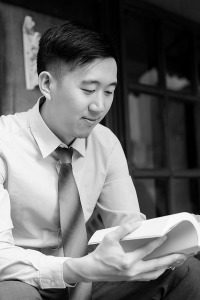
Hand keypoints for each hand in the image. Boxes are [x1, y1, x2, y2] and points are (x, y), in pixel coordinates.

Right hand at [63, 220, 186, 282]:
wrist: (93, 270)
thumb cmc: (100, 254)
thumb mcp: (110, 238)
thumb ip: (124, 229)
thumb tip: (137, 223)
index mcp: (127, 261)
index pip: (146, 251)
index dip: (157, 243)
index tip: (166, 236)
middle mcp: (132, 271)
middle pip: (156, 266)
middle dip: (169, 260)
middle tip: (180, 255)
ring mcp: (133, 277)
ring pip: (154, 273)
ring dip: (165, 267)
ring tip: (174, 261)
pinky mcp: (132, 279)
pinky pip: (149, 277)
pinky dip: (157, 272)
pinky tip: (161, 267)